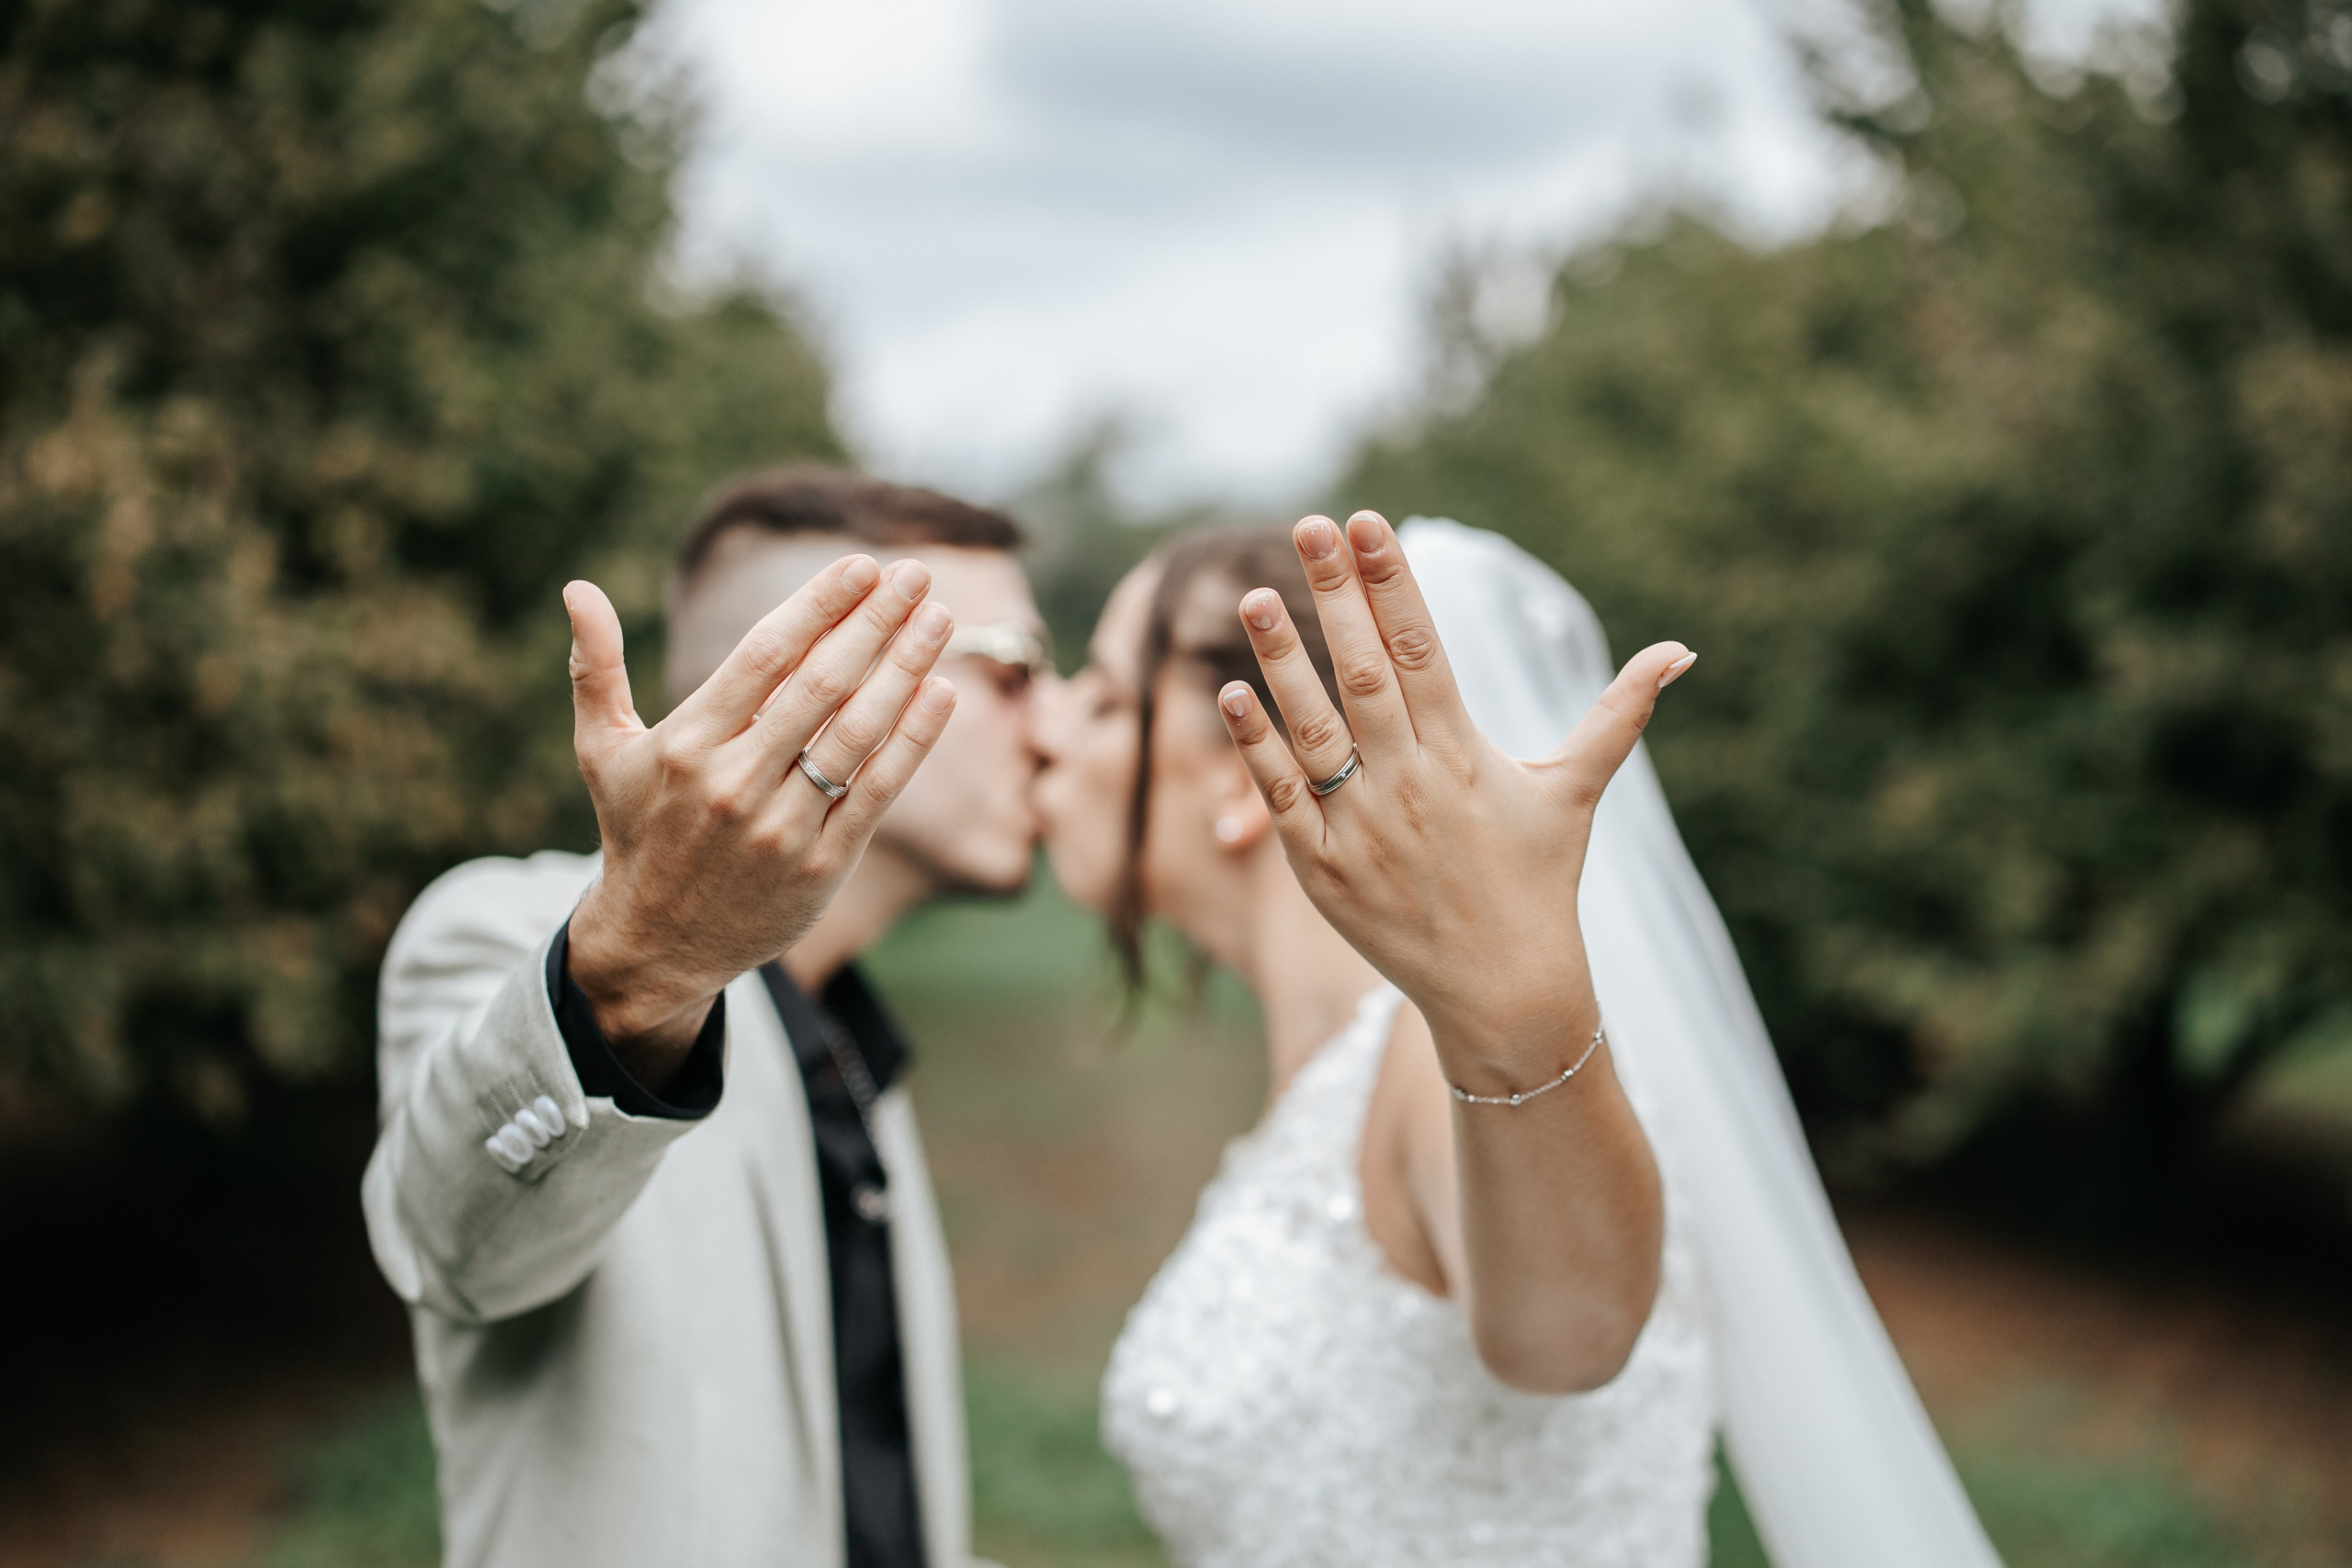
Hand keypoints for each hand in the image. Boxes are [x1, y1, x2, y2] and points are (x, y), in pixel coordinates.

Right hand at [561, 556, 957, 1085]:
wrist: (658, 944)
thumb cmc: (637, 831)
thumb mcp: (604, 752)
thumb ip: (595, 669)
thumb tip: (577, 589)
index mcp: (686, 745)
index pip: (764, 657)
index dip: (818, 606)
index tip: (862, 565)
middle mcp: (733, 783)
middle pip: (820, 686)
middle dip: (875, 623)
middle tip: (916, 575)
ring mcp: (780, 827)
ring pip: (856, 734)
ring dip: (905, 670)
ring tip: (940, 619)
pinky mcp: (821, 867)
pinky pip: (876, 791)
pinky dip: (912, 740)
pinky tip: (941, 692)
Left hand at [1218, 511, 1693, 1091]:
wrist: (1504, 994)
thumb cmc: (1538, 883)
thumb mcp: (1576, 792)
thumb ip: (1619, 715)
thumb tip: (1681, 652)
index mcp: (1466, 753)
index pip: (1423, 650)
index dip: (1393, 585)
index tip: (1367, 523)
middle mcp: (1414, 783)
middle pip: (1366, 674)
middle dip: (1337, 597)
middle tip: (1308, 526)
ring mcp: (1364, 827)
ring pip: (1315, 729)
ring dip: (1283, 662)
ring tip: (1253, 599)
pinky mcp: (1323, 870)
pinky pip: (1283, 798)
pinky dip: (1258, 749)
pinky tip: (1232, 695)